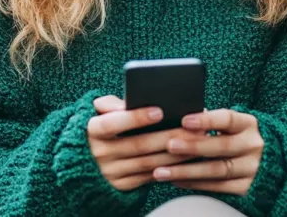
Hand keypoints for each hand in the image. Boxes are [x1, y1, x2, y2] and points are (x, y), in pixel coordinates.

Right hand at [86, 95, 205, 191]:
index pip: (112, 123)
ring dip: (175, 153)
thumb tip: (130, 101)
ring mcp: (111, 172)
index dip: (135, 118)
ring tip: (196, 141)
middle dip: (168, 136)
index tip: (159, 111)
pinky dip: (170, 167)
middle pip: (139, 144)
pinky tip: (187, 158)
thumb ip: (111, 104)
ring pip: (149, 162)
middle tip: (192, 127)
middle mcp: (100, 153)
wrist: (90, 160)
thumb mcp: (100, 112)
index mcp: (92, 130)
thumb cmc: (103, 127)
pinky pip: (151, 176)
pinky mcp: (122, 185)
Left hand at [153, 108, 263, 194]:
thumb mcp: (231, 126)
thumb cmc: (237, 137)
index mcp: (248, 124)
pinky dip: (195, 184)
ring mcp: (252, 168)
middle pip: (222, 146)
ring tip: (162, 171)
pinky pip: (218, 187)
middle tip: (170, 145)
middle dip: (194, 146)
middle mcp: (253, 146)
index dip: (206, 120)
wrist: (267, 162)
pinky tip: (176, 181)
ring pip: (217, 170)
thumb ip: (210, 122)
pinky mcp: (248, 187)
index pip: (228, 119)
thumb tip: (179, 120)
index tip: (184, 121)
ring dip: (187, 171)